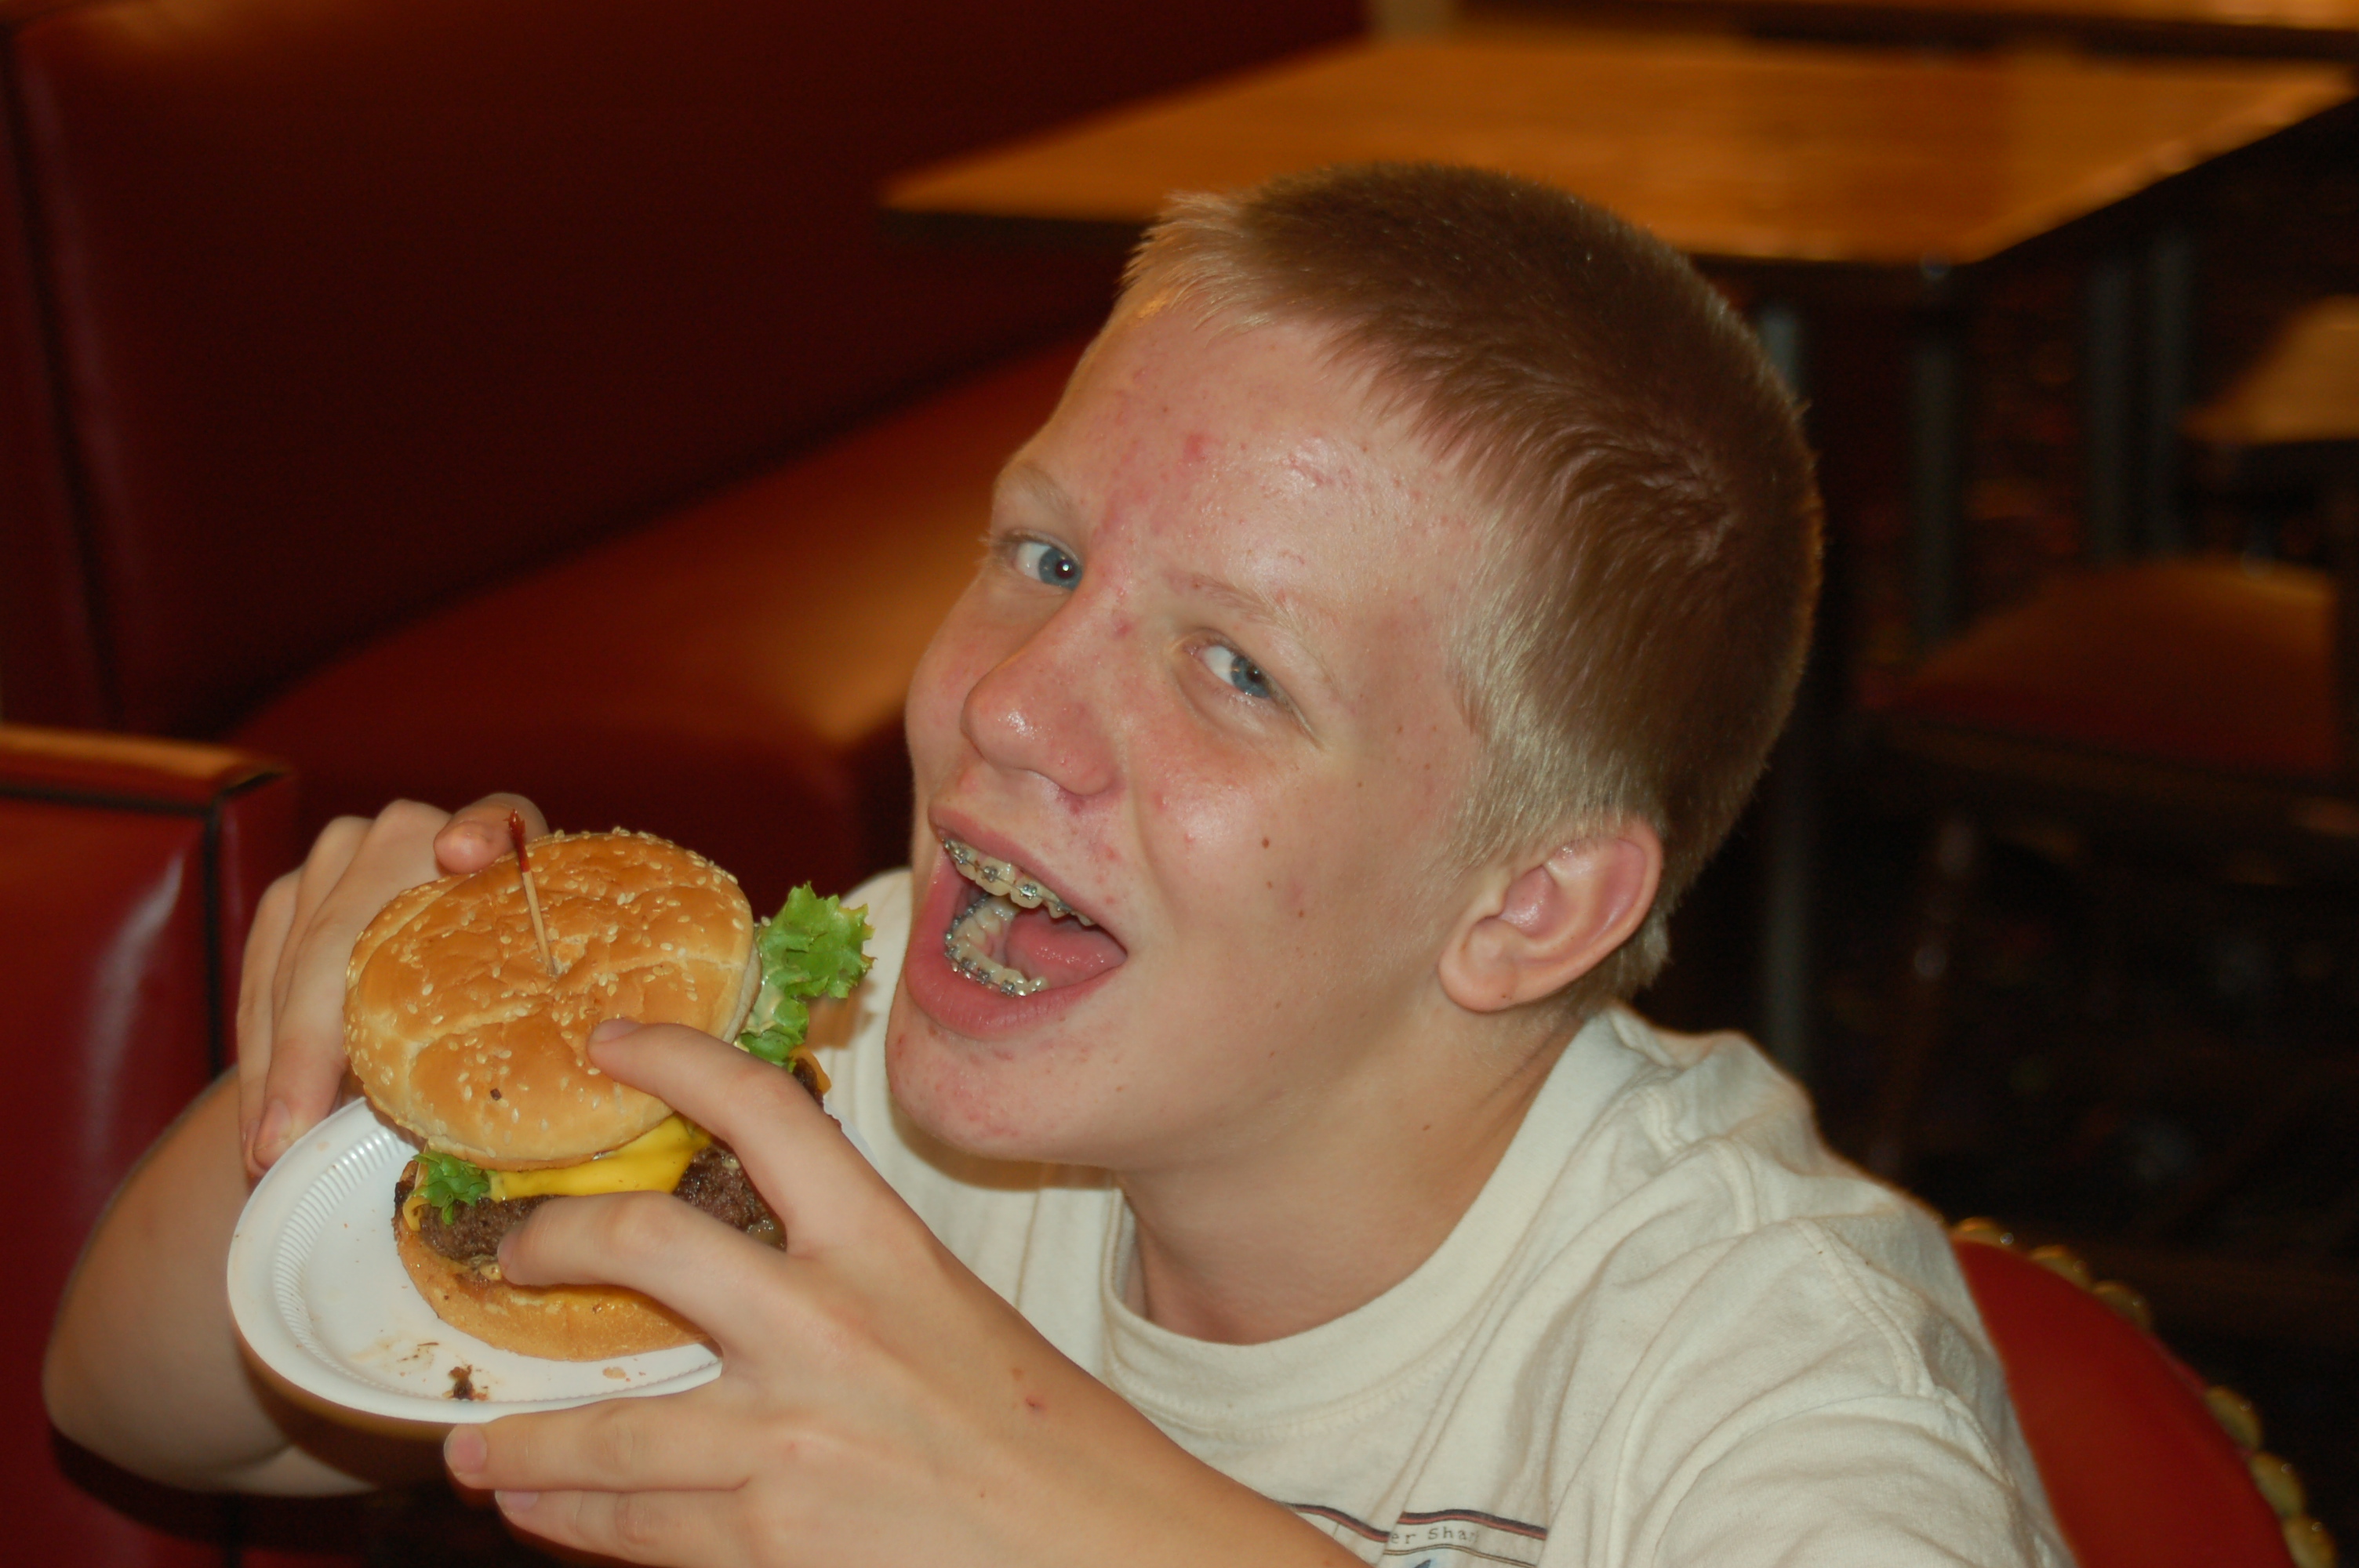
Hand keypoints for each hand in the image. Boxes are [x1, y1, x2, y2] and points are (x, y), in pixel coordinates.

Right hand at [238, 793, 547, 1175]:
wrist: (439, 971)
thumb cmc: (497, 1002)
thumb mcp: (518, 1008)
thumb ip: (505, 1022)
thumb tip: (473, 1106)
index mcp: (500, 840)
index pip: (497, 822)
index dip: (481, 833)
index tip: (459, 853)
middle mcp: (414, 831)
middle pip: (352, 933)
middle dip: (314, 1043)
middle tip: (291, 1133)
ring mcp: (342, 856)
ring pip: (297, 965)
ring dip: (279, 1066)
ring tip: (270, 1148)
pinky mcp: (290, 894)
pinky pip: (262, 979)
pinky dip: (264, 1056)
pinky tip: (263, 1120)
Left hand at [442, 1024, 1357, 1567]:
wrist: (1106, 1550)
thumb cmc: (1046, 1442)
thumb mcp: (950, 1322)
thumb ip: (850, 1289)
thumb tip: (734, 1286)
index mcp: (885, 1248)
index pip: (765, 1109)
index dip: (674, 1056)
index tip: (610, 1043)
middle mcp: (826, 1323)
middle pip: (643, 1239)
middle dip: (549, 1244)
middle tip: (507, 1256)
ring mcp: (788, 1437)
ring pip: (607, 1429)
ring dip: (526, 1446)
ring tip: (480, 1452)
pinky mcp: (770, 1542)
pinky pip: (636, 1529)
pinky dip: (575, 1524)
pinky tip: (545, 1518)